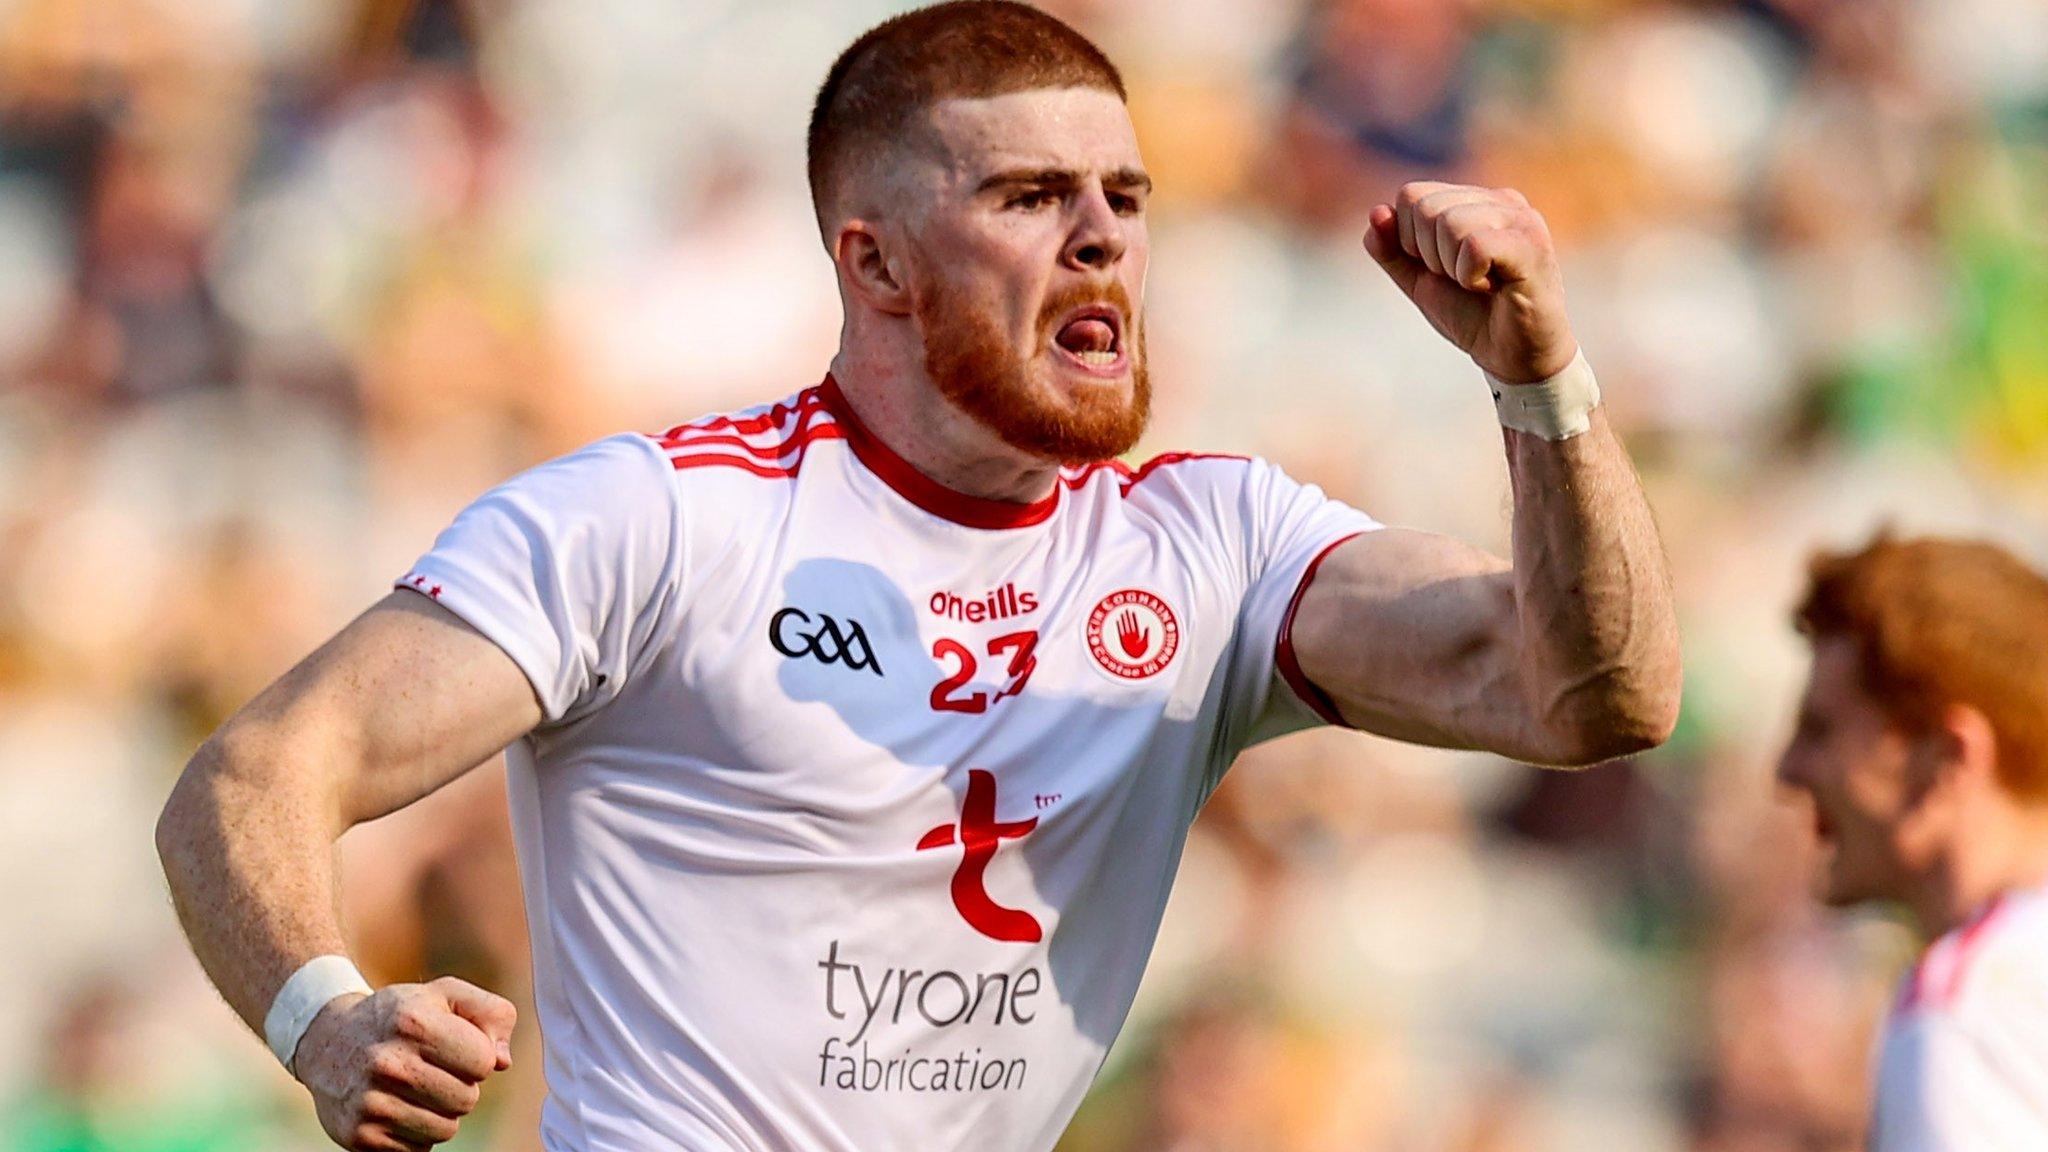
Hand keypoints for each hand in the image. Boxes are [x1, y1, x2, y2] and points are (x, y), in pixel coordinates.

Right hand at [292, 976, 515, 1150]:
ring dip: (440, 1112)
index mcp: (414, 1022)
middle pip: (467, 1099)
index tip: (456, 1048)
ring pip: (446, 1130)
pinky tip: (397, 1106)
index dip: (478, 1056)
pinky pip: (418, 1149)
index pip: (483, 1062)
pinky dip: (415, 1132)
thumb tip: (502, 1062)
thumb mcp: (445, 995)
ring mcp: (371, 1102)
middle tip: (434, 1070)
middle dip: (460, 1086)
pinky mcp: (360, 1136)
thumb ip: (491, 1014)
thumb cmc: (400, 1016)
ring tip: (416, 1088)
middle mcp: (388, 1063)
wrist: (328, 1040)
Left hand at [1363, 182, 1577, 384]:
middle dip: (1429, 256)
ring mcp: (1520, 218)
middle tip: (1462, 279)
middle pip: (1425, 207)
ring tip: (1479, 284)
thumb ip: (1392, 250)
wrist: (1512, 357)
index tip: (1441, 268)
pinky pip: (1475, 245)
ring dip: (1451, 268)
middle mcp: (1500, 201)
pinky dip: (1469, 275)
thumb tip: (1376, 212)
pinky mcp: (1532, 244)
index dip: (1408, 240)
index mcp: (1474, 201)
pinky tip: (1491, 288)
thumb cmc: (1472, 315)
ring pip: (1449, 223)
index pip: (1411, 195)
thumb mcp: (1420, 281)